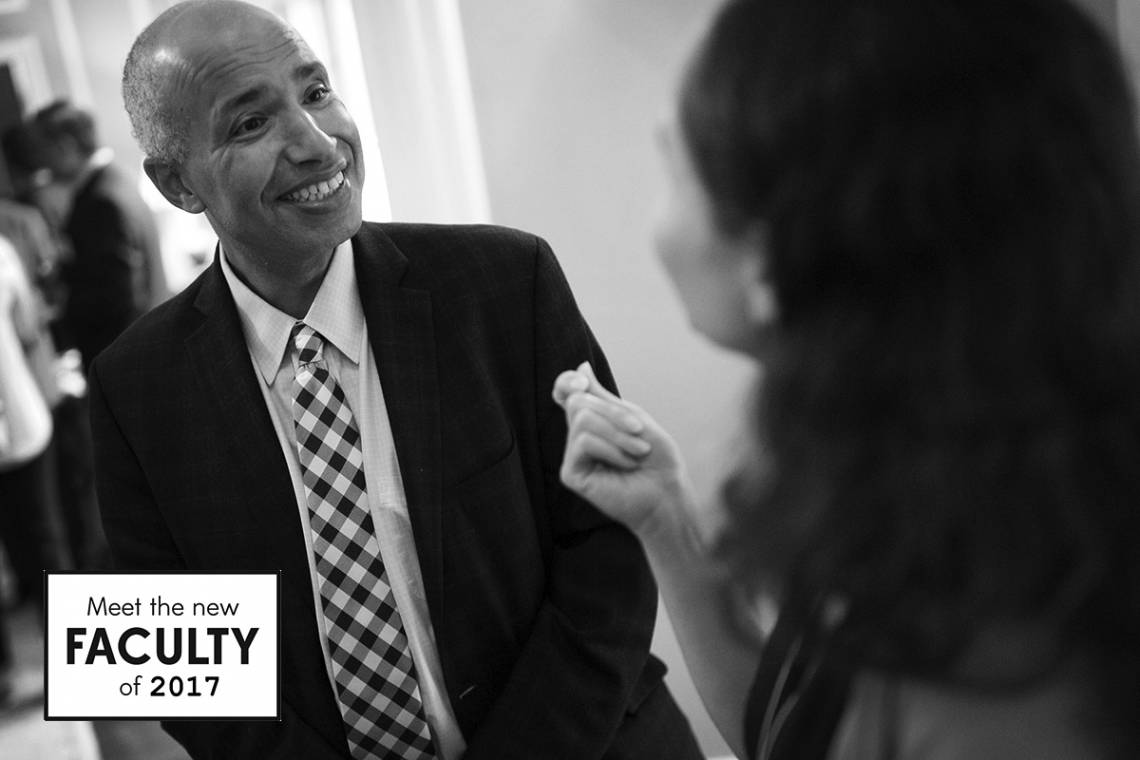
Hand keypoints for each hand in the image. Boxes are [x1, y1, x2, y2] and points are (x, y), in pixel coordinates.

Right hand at [553, 362, 695, 539]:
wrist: (666, 492)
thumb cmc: (656, 458)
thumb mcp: (633, 418)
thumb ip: (603, 397)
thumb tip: (581, 367)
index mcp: (593, 421)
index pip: (565, 393)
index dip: (566, 382)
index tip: (581, 383)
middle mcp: (578, 436)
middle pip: (579, 403)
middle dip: (615, 414)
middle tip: (640, 433)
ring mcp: (573, 455)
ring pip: (582, 420)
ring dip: (618, 434)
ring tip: (639, 452)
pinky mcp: (571, 472)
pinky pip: (583, 443)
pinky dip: (611, 449)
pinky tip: (627, 464)